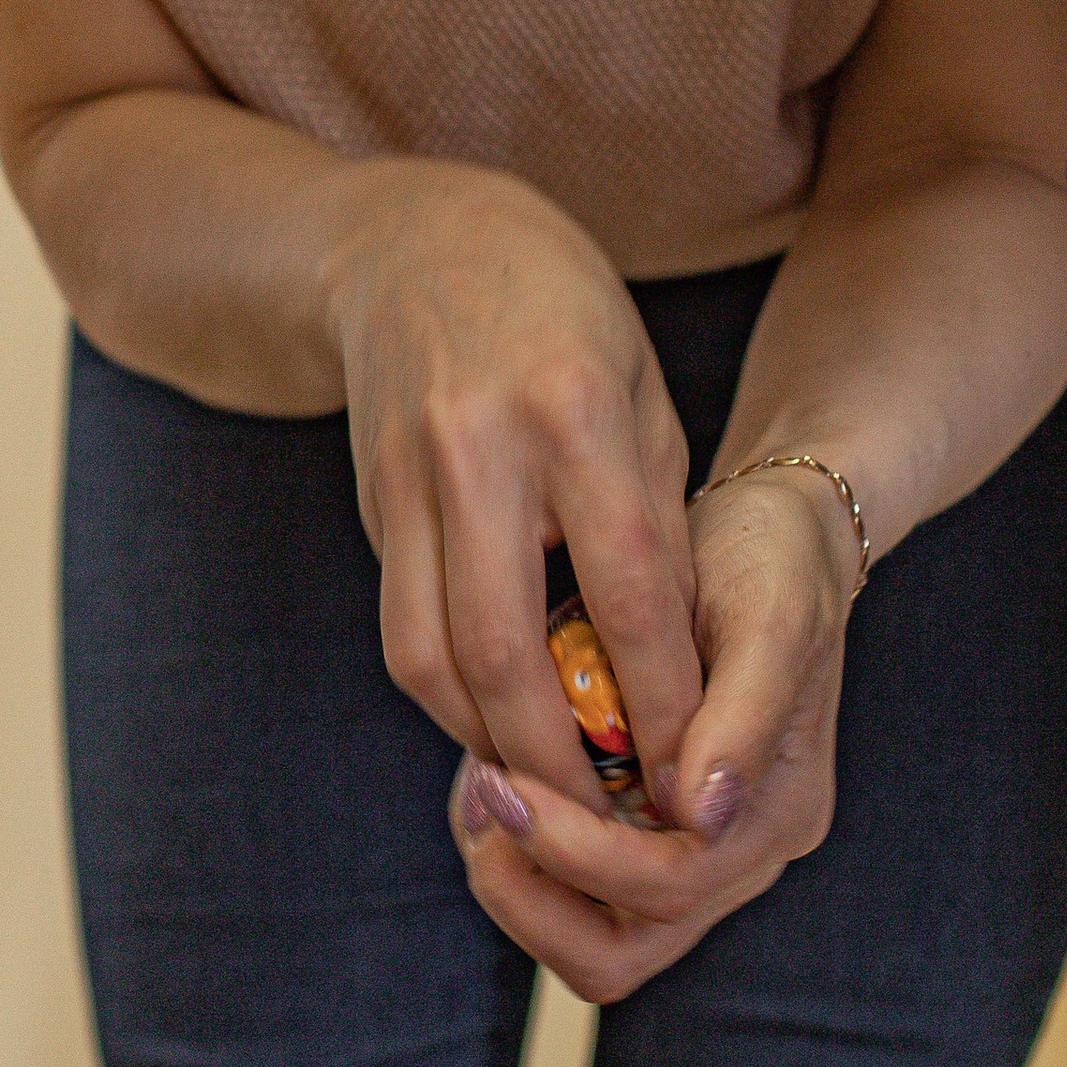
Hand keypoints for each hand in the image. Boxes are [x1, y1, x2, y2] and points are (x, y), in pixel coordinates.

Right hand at [326, 161, 701, 803]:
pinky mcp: (368, 502)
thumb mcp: (641, 390)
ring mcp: (408, 477)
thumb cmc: (560, 315)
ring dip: (490, 743)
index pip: (627, 591)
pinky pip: (402, 628)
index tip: (699, 776)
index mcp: (576, 412)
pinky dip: (449, 695)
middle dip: (563, 760)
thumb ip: (654, 521)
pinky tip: (494, 723)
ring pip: (432, 656)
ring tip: (550, 794)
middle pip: (510, 650)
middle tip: (613, 825)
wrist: (413, 241)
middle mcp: (481, 448)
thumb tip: (670, 667)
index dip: (664, 700)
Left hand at [448, 459, 854, 1002]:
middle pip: (619, 949)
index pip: (667, 885)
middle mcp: (734, 849)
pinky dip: (519, 846)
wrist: (772, 533)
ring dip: (517, 880)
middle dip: (532, 895)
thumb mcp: (771, 617)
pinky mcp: (642, 824)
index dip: (576, 851)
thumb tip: (698, 810)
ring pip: (588, 932)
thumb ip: (742, 714)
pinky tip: (488, 770)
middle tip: (480, 806)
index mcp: (773, 813)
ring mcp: (686, 845)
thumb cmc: (776, 563)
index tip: (504, 782)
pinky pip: (571, 883)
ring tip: (476, 788)